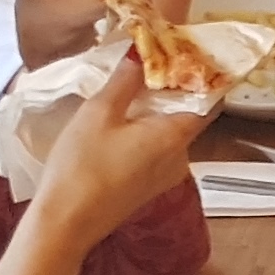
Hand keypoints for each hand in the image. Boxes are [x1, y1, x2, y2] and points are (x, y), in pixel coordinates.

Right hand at [32, 52, 212, 234]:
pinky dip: (147, 128)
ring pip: (170, 131)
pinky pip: (157, 148)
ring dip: (157, 108)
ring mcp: (164, 175)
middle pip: (189, 114)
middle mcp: (180, 158)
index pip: (208, 99)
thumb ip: (125, 80)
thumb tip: (142, 51)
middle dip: (175, 87)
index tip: (190, 50)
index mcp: (175, 137)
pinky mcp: (147, 186)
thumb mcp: (99, 112)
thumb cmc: (82, 166)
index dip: (203, 74)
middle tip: (155, 57)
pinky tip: (125, 117)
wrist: (65, 224)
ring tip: (136, 82)